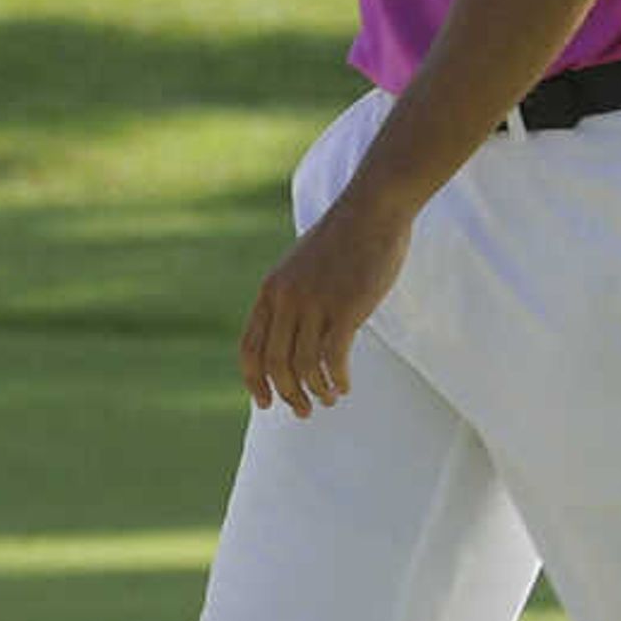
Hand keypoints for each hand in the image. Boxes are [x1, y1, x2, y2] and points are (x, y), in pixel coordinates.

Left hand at [240, 186, 411, 416]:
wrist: (371, 209)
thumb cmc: (342, 240)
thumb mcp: (302, 267)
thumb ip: (292, 297)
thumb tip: (293, 332)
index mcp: (271, 290)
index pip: (250, 347)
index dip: (253, 380)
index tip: (264, 402)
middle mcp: (286, 299)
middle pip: (275, 364)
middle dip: (287, 395)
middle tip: (304, 412)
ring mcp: (315, 302)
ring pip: (303, 365)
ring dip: (315, 391)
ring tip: (329, 399)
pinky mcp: (346, 307)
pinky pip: (333, 357)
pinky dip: (336, 379)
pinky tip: (344, 387)